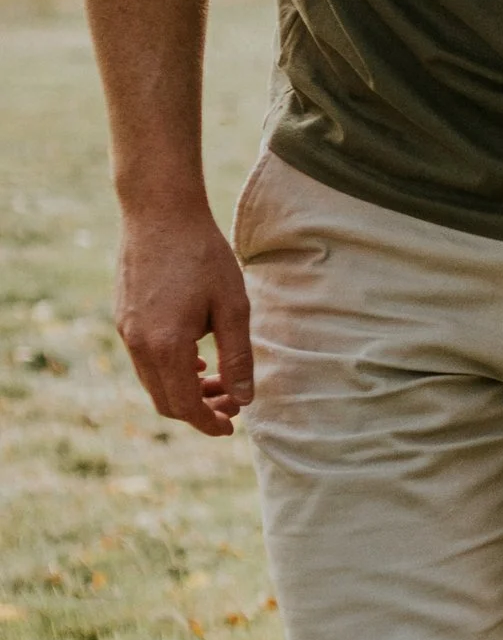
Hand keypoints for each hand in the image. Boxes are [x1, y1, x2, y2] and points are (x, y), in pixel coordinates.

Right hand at [114, 203, 254, 438]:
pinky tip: (196, 359)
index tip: (231, 428)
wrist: (158, 211)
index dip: (208, 423)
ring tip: (219, 380)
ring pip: (153, 381)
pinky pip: (144, 360)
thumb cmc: (202, 254)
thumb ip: (238, 357)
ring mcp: (124, 331)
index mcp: (166, 346)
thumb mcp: (233, 306)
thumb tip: (244, 399)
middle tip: (232, 404)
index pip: (184, 405)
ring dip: (185, 390)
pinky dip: (170, 370)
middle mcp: (137, 344)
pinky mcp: (122, 317)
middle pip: (165, 400)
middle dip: (199, 410)